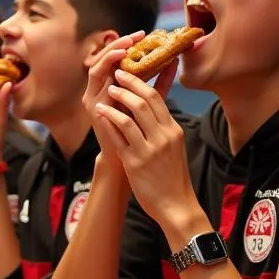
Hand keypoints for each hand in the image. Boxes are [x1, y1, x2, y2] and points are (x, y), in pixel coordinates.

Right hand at [83, 32, 147, 172]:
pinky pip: (95, 81)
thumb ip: (160, 82)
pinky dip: (105, 69)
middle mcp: (101, 88)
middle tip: (136, 36)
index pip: (117, 58)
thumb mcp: (151, 101)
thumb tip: (174, 61)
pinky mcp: (92, 106)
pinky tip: (119, 65)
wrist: (129, 160)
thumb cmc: (141, 132)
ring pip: (96, 66)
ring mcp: (94, 97)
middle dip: (119, 44)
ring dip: (110, 54)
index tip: (144, 34)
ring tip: (126, 47)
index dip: (128, 44)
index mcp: (113, 85)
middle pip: (104, 57)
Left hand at [93, 62, 190, 232]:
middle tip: (115, 75)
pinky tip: (101, 113)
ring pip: (130, 116)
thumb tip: (154, 108)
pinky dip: (109, 120)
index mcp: (173, 130)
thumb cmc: (173, 176)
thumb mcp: (175, 147)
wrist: (176, 205)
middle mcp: (163, 136)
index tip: (128, 73)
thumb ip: (164, 127)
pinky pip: (120, 136)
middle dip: (127, 84)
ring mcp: (149, 149)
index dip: (140, 82)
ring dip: (116, 100)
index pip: (157, 98)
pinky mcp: (135, 162)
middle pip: (144, 100)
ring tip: (107, 92)